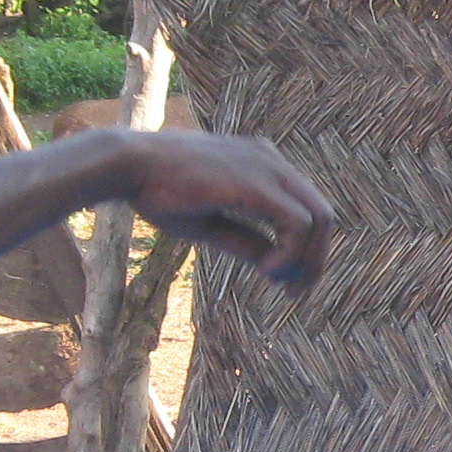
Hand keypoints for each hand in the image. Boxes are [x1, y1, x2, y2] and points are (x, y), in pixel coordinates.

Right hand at [120, 132, 333, 287]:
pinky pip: (296, 223)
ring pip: (318, 218)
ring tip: (280, 283)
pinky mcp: (256, 183)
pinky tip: (268, 271)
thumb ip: (244, 240)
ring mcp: (267, 168)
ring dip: (307, 259)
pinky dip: (291, 252)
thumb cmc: (158, 191)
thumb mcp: (208, 224)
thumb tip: (274, 266)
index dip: (306, 247)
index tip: (287, 279)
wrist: (128, 165)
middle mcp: (271, 161)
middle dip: (316, 257)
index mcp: (261, 164)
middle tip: (297, 291)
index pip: (305, 207)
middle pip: (322, 213)